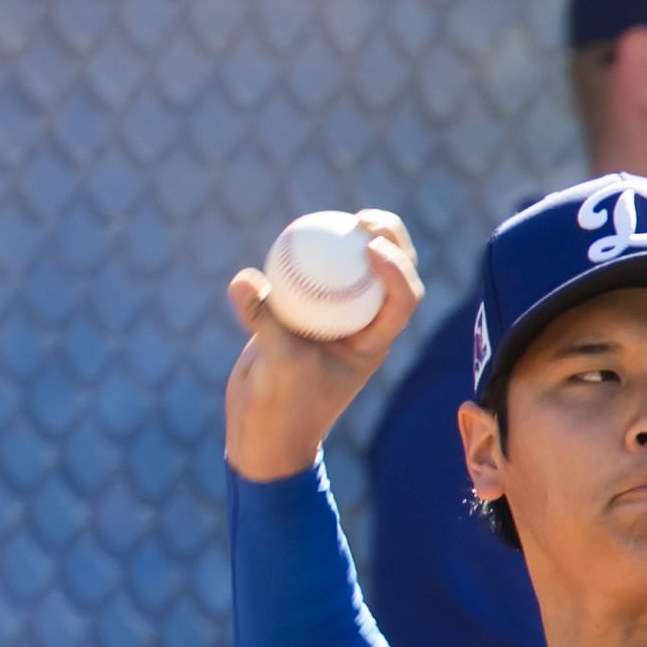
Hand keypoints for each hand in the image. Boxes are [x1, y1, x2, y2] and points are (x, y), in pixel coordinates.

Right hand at [221, 210, 422, 482]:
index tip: (372, 248)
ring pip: (356, 269)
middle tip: (365, 220)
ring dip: (357, 239)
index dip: (398, 270)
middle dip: (392, 240)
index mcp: (372, 344)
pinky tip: (300, 230)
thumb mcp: (276, 366)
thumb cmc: (280, 408)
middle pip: (392, 275)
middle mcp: (361, 327)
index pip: (403, 301)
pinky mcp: (307, 312)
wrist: (261, 430)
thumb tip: (244, 280)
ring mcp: (335, 318)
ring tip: (344, 217)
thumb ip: (264, 321)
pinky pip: (316, 274)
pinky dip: (312, 253)